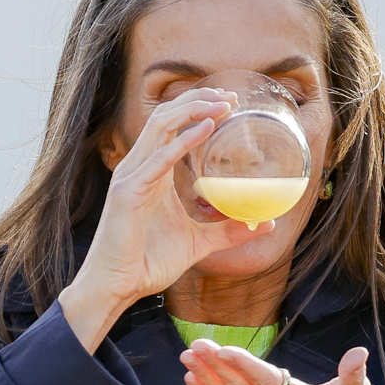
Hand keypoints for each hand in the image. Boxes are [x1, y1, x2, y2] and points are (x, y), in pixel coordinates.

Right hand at [79, 87, 276, 301]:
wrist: (118, 287)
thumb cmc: (149, 263)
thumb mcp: (198, 243)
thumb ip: (228, 231)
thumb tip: (266, 225)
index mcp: (153, 173)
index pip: (173, 126)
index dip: (199, 109)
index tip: (230, 104)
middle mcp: (140, 168)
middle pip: (166, 116)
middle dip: (198, 99)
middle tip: (231, 97)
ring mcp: (131, 178)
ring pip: (160, 126)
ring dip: (192, 110)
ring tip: (222, 105)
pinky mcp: (128, 193)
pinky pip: (158, 160)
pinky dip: (182, 142)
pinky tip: (206, 130)